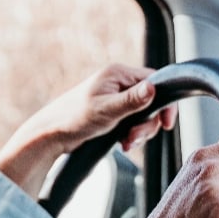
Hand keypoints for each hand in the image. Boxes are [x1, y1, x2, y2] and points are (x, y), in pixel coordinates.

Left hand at [0, 64, 175, 196]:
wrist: (52, 133)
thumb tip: (153, 89)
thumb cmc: (74, 118)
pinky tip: (123, 143)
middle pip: (152, 100)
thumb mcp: (106, 110)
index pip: (156, 81)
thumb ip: (132, 100)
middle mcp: (118, 82)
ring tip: (126, 143)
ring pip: (144, 114)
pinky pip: (133, 121)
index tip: (166, 123)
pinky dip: (132, 134)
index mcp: (118, 73)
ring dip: (140, 132)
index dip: (165, 103)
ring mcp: (115, 96)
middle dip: (148, 124)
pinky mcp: (112, 110)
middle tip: (134, 138)